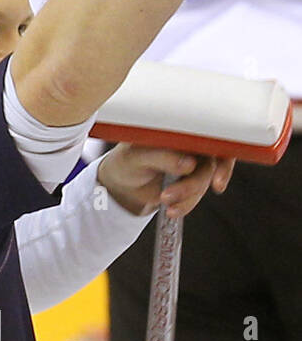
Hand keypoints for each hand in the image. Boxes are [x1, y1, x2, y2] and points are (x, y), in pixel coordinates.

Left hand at [97, 143, 234, 218]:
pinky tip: (172, 209)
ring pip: (203, 183)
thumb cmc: (126, 161)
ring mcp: (192, 166)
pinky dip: (186, 204)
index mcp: (179, 131)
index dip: (220, 154)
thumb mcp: (137, 156)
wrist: (121, 184)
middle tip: (169, 195)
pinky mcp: (190, 183)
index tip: (216, 177)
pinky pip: (196, 195)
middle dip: (193, 184)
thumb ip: (163, 157)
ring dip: (186, 197)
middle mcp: (190, 146)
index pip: (208, 136)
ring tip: (163, 200)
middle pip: (209, 164)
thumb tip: (189, 164)